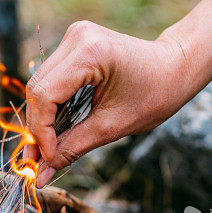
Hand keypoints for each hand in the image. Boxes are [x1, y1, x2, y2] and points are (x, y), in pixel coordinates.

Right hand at [24, 23, 191, 186]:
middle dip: (36, 128)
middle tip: (38, 162)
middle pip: (36, 89)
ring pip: (39, 85)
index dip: (40, 132)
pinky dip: (51, 107)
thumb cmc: (155, 95)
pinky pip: (51, 79)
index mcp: (90, 52)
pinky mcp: (74, 44)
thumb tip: (41, 175)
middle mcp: (77, 38)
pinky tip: (56, 129)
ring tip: (46, 150)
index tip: (46, 161)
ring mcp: (74, 37)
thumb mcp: (113, 127)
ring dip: (41, 119)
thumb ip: (73, 148)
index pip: (45, 95)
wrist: (175, 67)